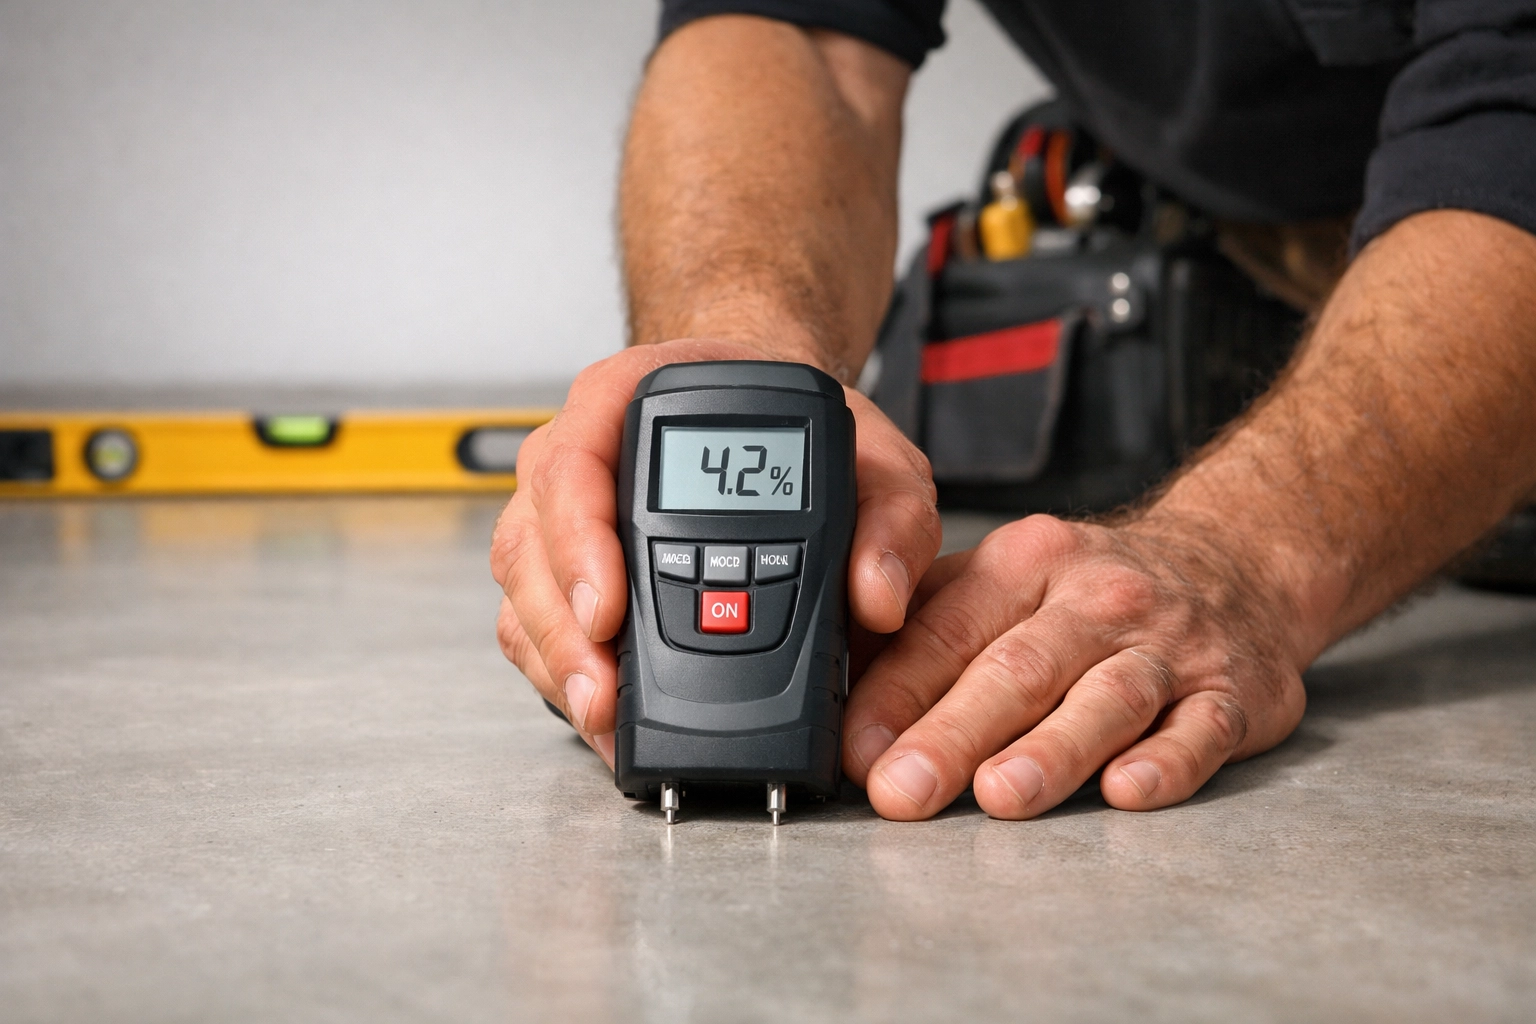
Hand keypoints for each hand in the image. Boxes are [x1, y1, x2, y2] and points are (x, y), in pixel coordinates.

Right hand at [491, 339, 941, 765]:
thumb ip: (891, 517)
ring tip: (601, 714)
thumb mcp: (872, 459)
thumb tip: (878, 596)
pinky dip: (562, 671)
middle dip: (564, 627)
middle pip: (534, 540)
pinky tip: (600, 711)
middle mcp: (579, 452)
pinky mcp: (565, 572)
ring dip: (559, 659)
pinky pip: (535, 623)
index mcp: (632, 399)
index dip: (581, 542)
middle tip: (602, 689)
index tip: (611, 610)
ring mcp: (562, 515)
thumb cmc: (798, 436)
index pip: (576, 462)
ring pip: (527, 589)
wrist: (775, 436)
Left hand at [841, 513, 1308, 819]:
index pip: (948, 631)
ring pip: (1105, 699)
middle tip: (902, 788)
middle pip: (1018, 669)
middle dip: (953, 732)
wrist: (1234, 564)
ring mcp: (1167, 648)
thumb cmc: (1091, 593)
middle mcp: (1096, 601)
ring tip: (1000, 793)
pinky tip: (1129, 787)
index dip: (896, 693)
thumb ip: (925, 631)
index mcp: (1024, 566)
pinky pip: (1201, 730)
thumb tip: (838, 699)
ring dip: (1051, 750)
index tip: (855, 748)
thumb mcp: (1003, 582)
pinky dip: (1167, 761)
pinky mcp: (1232, 694)